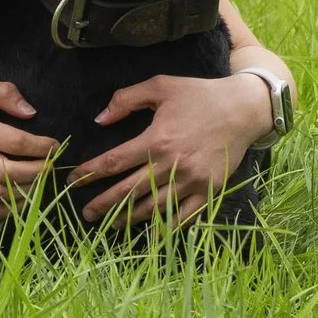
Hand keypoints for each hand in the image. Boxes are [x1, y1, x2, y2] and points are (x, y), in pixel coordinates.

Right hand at [0, 80, 57, 217]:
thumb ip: (4, 93)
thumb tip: (30, 112)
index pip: (15, 142)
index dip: (40, 147)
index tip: (54, 146)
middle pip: (11, 173)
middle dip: (38, 171)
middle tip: (50, 165)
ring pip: (3, 194)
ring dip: (29, 190)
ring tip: (40, 180)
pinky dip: (13, 209)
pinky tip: (24, 196)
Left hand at [69, 73, 273, 229]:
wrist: (243, 108)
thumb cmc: (199, 94)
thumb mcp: (161, 86)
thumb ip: (126, 99)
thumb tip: (99, 119)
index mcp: (157, 139)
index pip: (114, 162)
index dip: (90, 174)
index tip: (73, 181)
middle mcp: (172, 164)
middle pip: (129, 191)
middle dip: (103, 204)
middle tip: (86, 214)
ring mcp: (192, 180)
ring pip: (154, 208)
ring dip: (130, 218)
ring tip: (113, 223)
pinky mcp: (210, 190)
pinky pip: (185, 216)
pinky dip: (168, 226)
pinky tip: (154, 231)